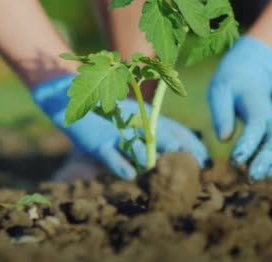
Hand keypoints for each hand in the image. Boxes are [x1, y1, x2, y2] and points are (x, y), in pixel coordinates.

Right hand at [32, 74, 209, 179]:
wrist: (66, 95)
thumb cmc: (101, 112)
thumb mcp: (127, 119)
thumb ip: (148, 131)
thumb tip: (172, 152)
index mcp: (146, 116)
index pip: (178, 129)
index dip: (193, 145)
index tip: (205, 162)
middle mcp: (135, 122)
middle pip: (166, 136)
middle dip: (182, 154)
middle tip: (194, 170)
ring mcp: (116, 131)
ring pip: (142, 147)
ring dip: (157, 162)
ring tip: (168, 175)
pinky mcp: (97, 141)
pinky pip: (112, 155)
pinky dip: (122, 165)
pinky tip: (132, 175)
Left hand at [208, 36, 271, 180]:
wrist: (249, 73)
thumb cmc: (229, 83)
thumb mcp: (219, 91)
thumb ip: (221, 113)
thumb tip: (223, 138)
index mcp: (256, 103)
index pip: (255, 126)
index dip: (247, 144)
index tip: (235, 161)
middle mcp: (270, 117)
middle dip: (265, 161)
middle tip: (250, 177)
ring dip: (269, 166)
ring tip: (252, 180)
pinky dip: (271, 165)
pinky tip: (257, 175)